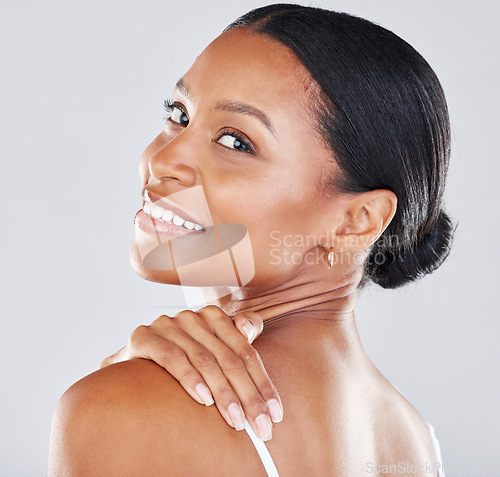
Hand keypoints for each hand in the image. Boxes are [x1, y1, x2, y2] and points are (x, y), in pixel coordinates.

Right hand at [100, 305, 282, 440]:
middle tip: (261, 427)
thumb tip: (250, 327)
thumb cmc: (183, 357)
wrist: (134, 358)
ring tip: (236, 421)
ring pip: (205, 360)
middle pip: (229, 358)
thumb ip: (237, 339)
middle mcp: (193, 316)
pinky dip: (190, 378)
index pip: (246, 352)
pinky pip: (171, 357)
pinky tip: (203, 400)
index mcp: (214, 316)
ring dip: (223, 393)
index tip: (276, 414)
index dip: (263, 383)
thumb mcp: (213, 348)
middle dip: (248, 395)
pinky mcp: (144, 336)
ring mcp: (168, 324)